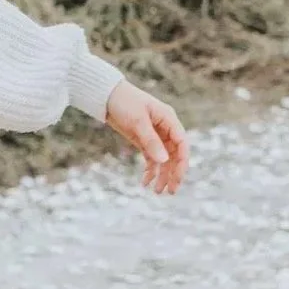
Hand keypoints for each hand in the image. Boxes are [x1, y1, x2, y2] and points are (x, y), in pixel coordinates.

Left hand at [104, 79, 189, 194]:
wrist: (106, 96)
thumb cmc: (125, 102)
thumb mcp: (137, 121)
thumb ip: (151, 141)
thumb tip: (164, 161)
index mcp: (168, 119)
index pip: (182, 144)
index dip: (182, 162)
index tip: (177, 178)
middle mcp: (165, 128)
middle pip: (175, 155)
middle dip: (173, 173)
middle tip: (170, 191)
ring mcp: (155, 135)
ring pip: (164, 159)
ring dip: (162, 175)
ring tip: (157, 192)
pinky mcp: (144, 140)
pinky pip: (151, 158)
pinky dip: (150, 171)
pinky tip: (145, 182)